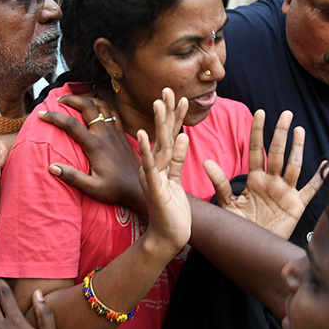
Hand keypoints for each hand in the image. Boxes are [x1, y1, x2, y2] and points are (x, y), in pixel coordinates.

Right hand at [41, 94, 143, 210]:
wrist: (140, 187)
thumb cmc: (115, 189)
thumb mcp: (93, 188)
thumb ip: (73, 177)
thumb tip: (51, 167)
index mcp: (95, 145)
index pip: (71, 124)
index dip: (54, 117)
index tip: (41, 114)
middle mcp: (105, 134)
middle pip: (88, 106)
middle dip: (72, 98)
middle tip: (59, 99)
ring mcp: (115, 131)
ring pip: (102, 105)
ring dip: (87, 99)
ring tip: (76, 100)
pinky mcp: (121, 133)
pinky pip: (112, 112)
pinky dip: (101, 105)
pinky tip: (96, 108)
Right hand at [139, 89, 190, 255]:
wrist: (166, 239)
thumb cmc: (172, 212)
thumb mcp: (177, 181)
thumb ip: (179, 160)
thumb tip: (184, 137)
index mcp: (162, 166)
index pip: (170, 137)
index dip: (174, 116)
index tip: (177, 95)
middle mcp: (155, 169)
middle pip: (163, 136)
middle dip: (166, 112)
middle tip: (167, 89)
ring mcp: (154, 178)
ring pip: (158, 147)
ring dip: (158, 125)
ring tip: (158, 103)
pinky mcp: (156, 190)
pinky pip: (152, 168)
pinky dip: (147, 151)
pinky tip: (144, 135)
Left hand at [211, 109, 324, 238]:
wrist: (251, 248)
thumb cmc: (239, 226)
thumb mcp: (227, 204)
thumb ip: (220, 183)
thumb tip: (206, 162)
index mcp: (255, 179)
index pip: (257, 151)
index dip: (258, 132)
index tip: (260, 113)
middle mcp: (272, 181)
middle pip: (277, 153)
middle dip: (280, 133)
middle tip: (284, 113)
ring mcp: (285, 191)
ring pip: (293, 165)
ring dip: (297, 148)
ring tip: (298, 130)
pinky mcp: (296, 205)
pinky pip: (311, 190)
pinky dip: (320, 179)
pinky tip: (327, 165)